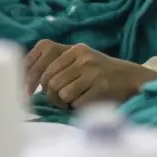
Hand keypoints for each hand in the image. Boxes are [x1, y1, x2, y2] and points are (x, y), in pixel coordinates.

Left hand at [24, 40, 156, 108]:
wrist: (131, 78)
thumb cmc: (100, 72)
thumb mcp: (81, 60)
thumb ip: (60, 65)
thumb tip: (30, 82)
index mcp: (75, 49)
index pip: (44, 66)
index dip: (32, 81)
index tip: (26, 93)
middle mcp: (83, 58)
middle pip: (51, 82)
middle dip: (51, 97)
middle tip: (59, 101)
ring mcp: (93, 72)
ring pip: (62, 93)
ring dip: (65, 102)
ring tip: (74, 100)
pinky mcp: (101, 87)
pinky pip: (77, 103)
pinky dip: (78, 106)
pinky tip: (86, 101)